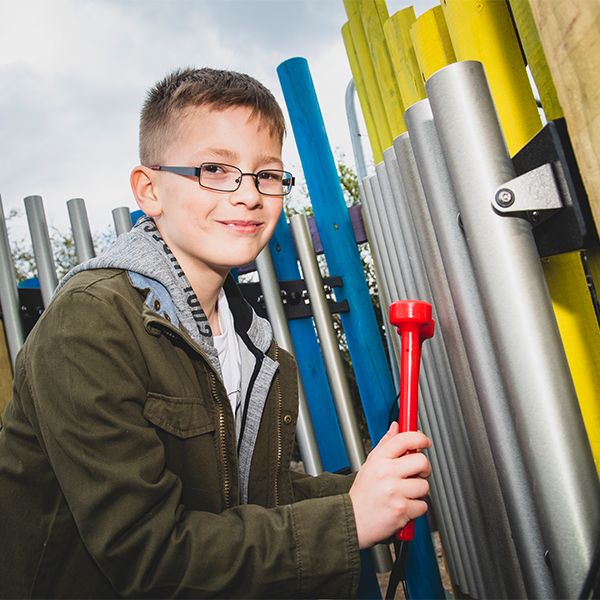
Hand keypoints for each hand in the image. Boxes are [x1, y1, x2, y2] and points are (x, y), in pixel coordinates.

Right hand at [348, 422, 431, 548]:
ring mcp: (394, 492)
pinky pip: (423, 505)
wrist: (352, 520)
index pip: (404, 439)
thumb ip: (386, 444)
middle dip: (424, 468)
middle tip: (417, 472)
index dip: (419, 438)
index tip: (424, 442)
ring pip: (424, 485)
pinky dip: (416, 508)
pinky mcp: (402, 510)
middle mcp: (387, 473)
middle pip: (421, 461)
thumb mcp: (370, 463)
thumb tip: (396, 426)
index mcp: (379, 460)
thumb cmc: (362, 493)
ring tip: (404, 493)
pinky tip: (403, 506)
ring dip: (418, 491)